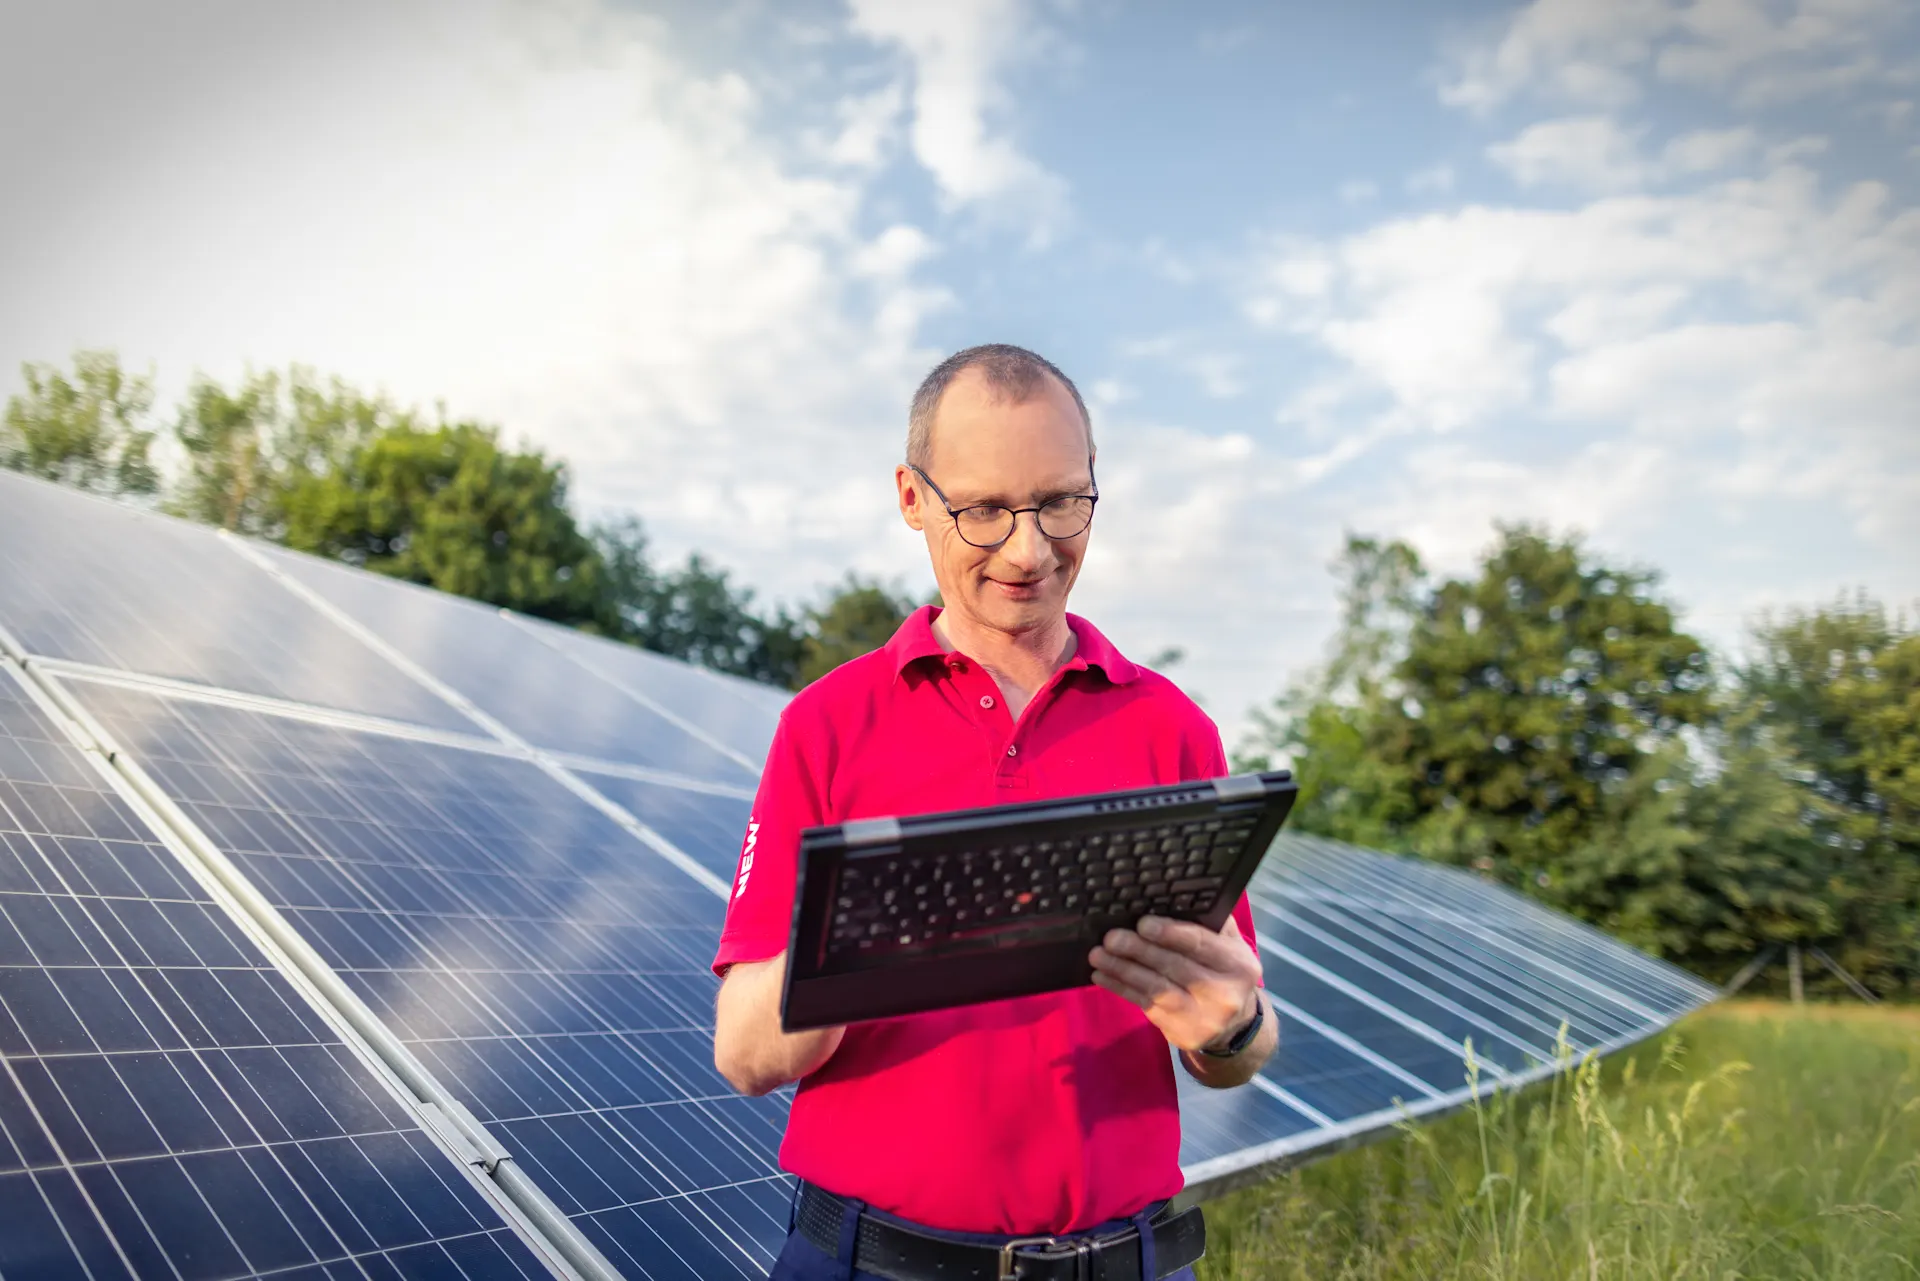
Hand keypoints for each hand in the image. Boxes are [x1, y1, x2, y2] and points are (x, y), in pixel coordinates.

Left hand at [1090, 915, 1262, 1053]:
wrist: (1233, 1028)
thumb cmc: (1225, 974)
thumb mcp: (1230, 947)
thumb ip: (1209, 924)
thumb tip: (1170, 898)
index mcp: (1238, 964)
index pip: (1201, 945)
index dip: (1170, 933)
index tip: (1142, 923)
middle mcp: (1224, 993)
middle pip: (1174, 966)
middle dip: (1139, 950)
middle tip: (1111, 937)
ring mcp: (1202, 1018)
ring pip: (1156, 988)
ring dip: (1123, 970)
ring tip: (1098, 955)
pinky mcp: (1181, 1033)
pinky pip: (1145, 1005)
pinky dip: (1121, 988)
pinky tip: (1102, 975)